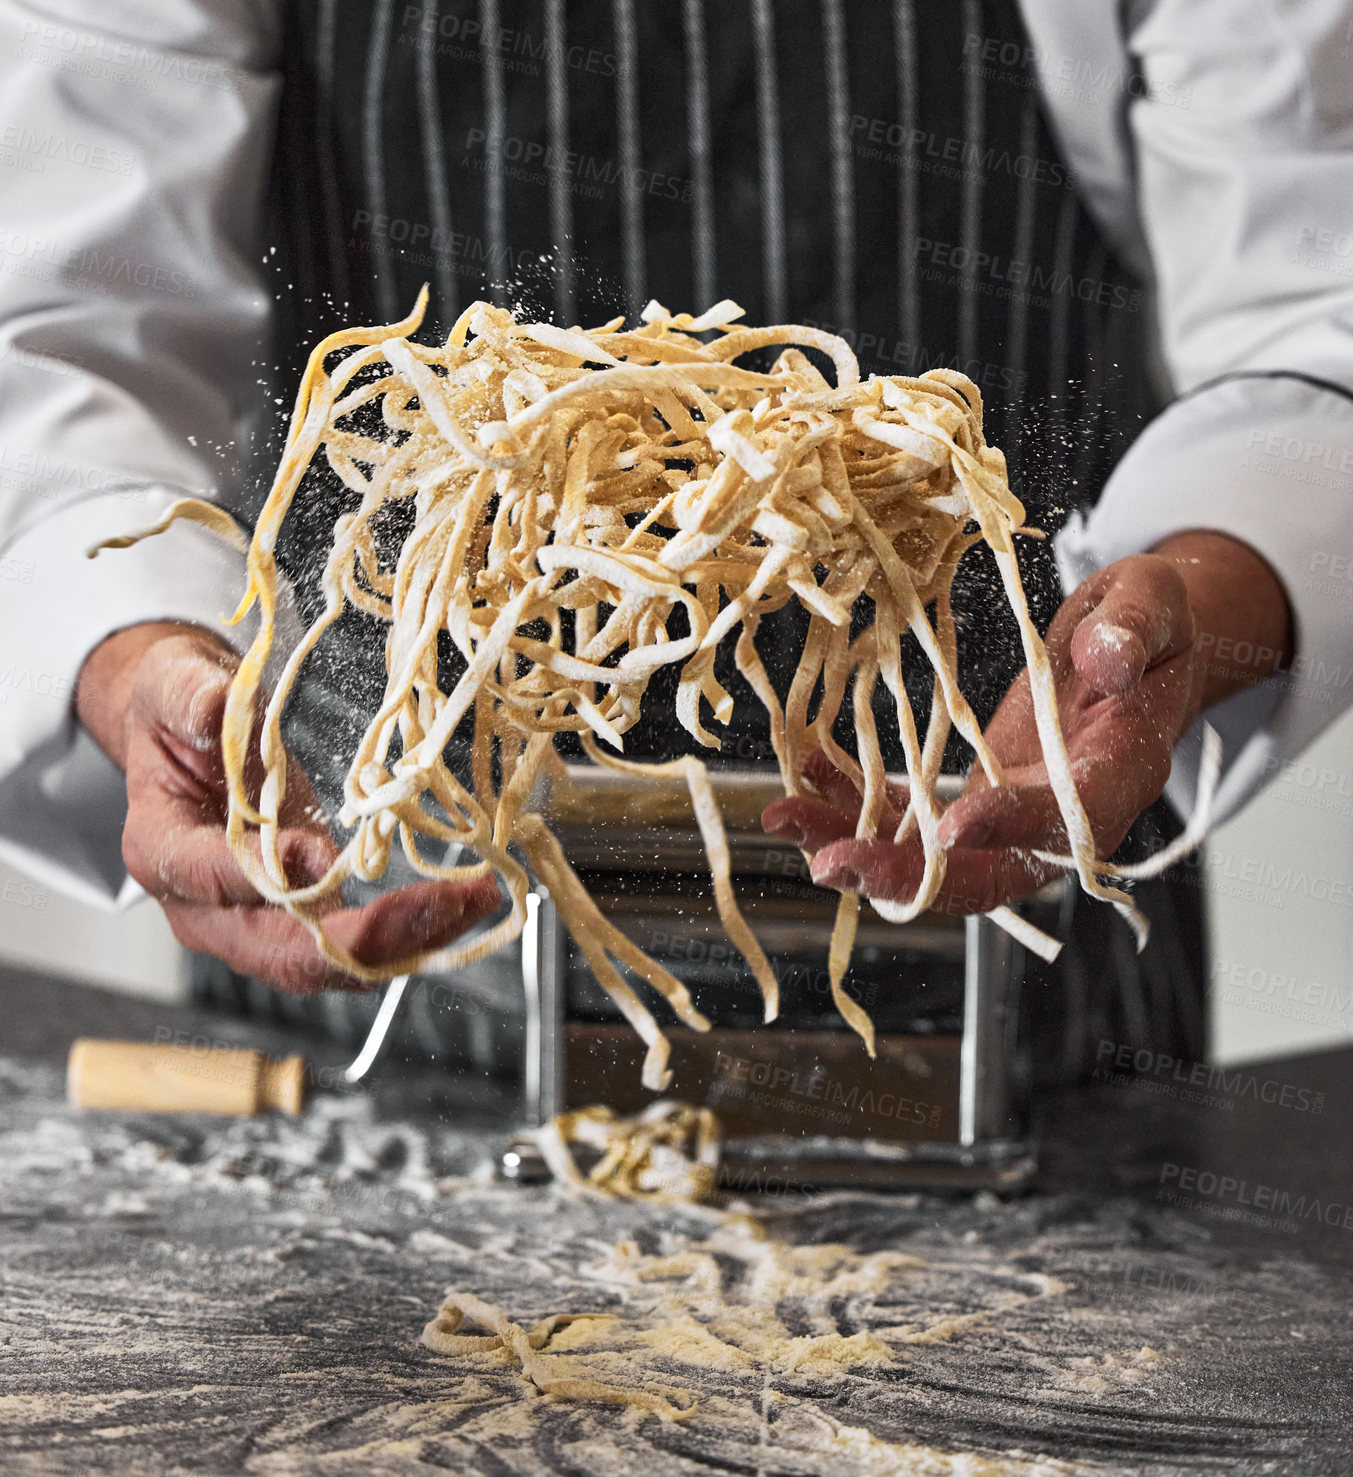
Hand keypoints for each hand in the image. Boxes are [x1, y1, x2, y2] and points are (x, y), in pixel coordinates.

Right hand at [77, 622, 498, 993]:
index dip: (264, 876)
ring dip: (406, 941)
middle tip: (438, 903)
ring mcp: (257, 925)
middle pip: (281, 951)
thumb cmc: (178, 713)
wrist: (191, 737)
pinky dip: (412, 933)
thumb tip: (217, 707)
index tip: (321, 855)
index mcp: (159, 851)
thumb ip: (190, 697)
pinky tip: (461, 905)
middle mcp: (205, 910)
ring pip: (328, 963)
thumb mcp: (171, 685)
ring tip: (473, 902)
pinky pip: (355, 946)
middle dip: (365, 936)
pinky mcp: (303, 919)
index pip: (207, 879)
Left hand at [763, 531, 1291, 915]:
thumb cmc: (1147, 626)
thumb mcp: (1153, 603)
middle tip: (830, 863)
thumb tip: (1107, 658)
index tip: (951, 827)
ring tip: (784, 820)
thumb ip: (1135, 628)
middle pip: (982, 875)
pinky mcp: (973, 800)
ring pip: (930, 860)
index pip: (1063, 821)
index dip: (1008, 829)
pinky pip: (907, 815)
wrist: (1132, 650)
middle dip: (904, 877)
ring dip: (854, 846)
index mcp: (1117, 778)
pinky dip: (853, 799)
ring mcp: (1009, 819)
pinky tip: (806, 771)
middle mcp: (1059, 821)